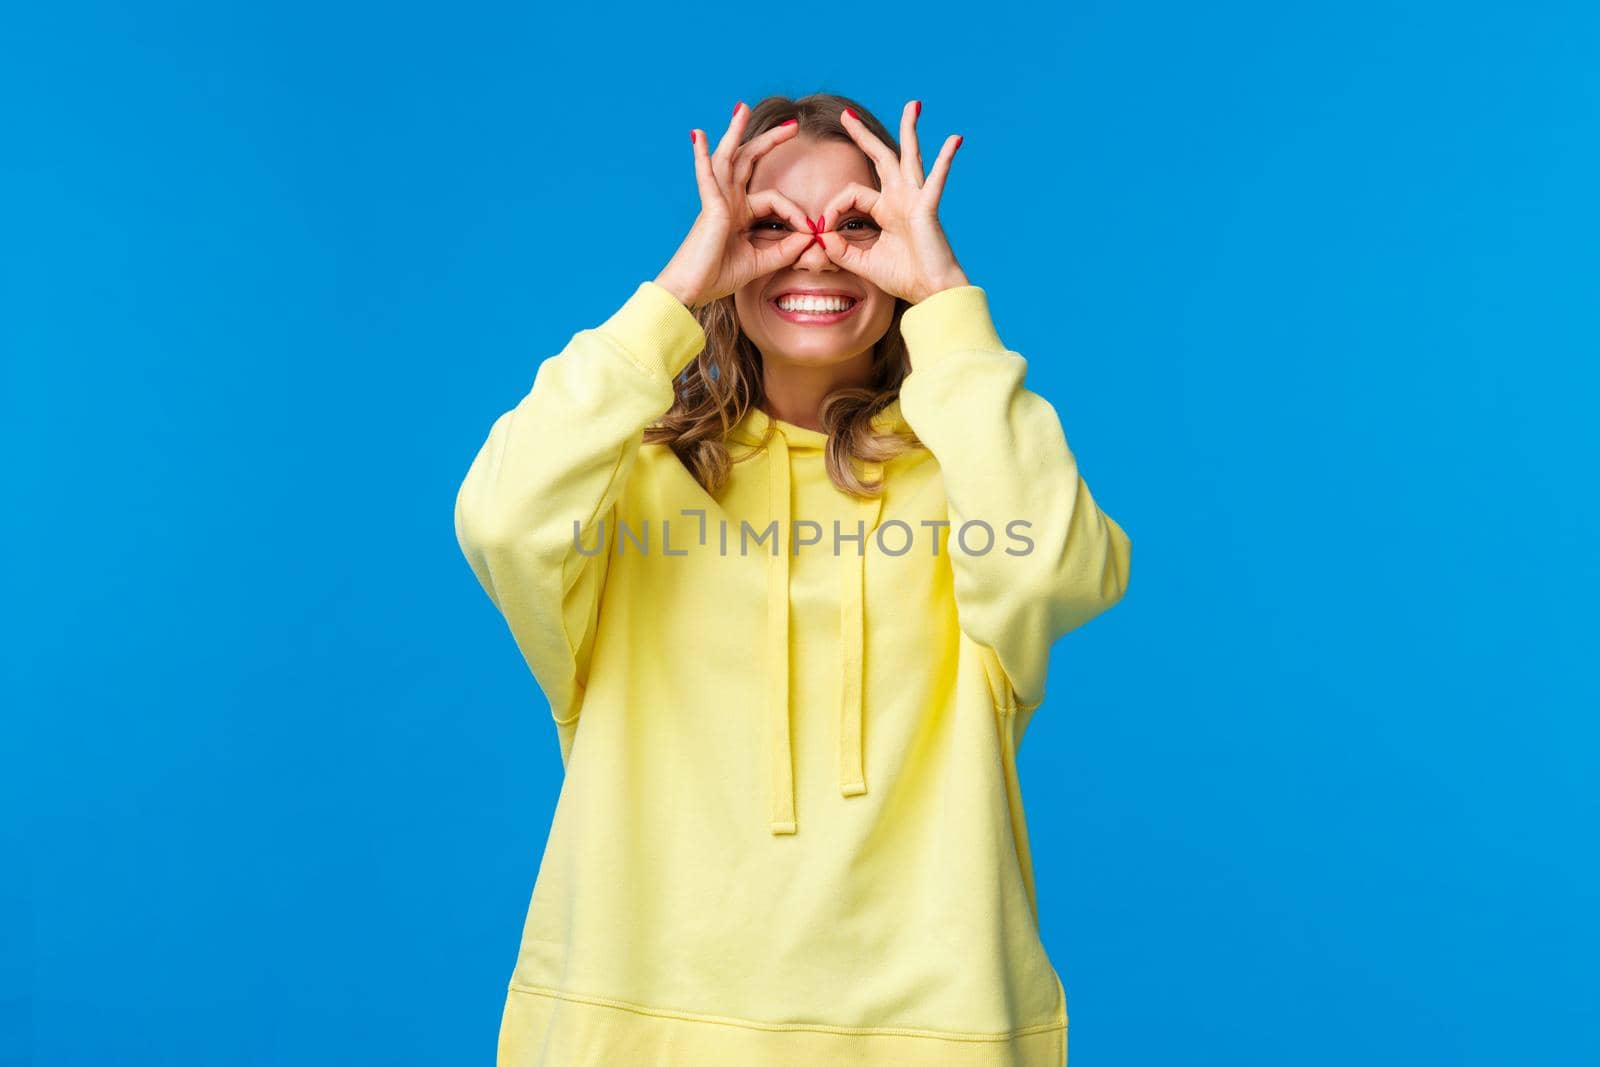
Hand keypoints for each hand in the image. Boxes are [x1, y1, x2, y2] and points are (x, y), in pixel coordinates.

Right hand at [654, 106, 817, 308]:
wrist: (693, 290)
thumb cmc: (718, 277)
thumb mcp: (761, 262)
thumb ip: (785, 250)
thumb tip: (809, 237)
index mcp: (739, 214)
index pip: (773, 200)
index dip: (795, 212)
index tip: (811, 229)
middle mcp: (728, 202)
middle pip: (748, 162)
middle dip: (770, 142)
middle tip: (792, 125)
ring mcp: (717, 202)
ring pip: (728, 159)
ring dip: (735, 132)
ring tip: (742, 108)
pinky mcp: (710, 208)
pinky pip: (706, 176)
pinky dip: (702, 155)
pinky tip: (698, 135)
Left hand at [812, 101, 970, 304]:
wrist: (930, 292)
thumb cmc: (904, 278)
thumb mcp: (863, 263)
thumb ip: (841, 250)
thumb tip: (821, 235)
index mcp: (886, 210)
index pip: (851, 194)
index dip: (832, 208)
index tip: (822, 230)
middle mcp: (900, 199)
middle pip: (881, 158)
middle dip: (862, 135)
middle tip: (846, 114)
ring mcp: (915, 200)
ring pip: (909, 157)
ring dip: (909, 130)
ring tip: (913, 104)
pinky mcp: (928, 208)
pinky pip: (936, 180)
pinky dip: (946, 159)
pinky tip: (955, 139)